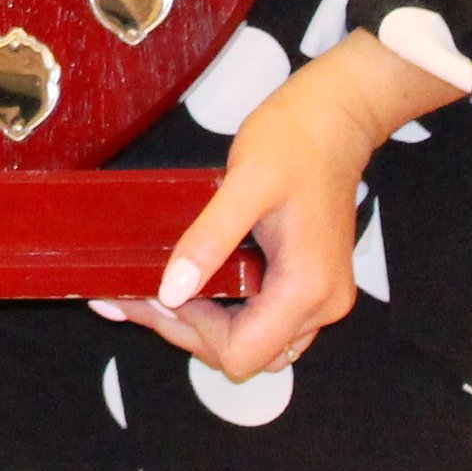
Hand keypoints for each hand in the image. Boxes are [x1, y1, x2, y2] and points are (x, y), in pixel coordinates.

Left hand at [92, 31, 463, 380]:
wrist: (336, 116)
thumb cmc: (294, 139)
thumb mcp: (244, 182)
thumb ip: (209, 240)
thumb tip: (171, 292)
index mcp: (308, 287)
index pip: (240, 352)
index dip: (188, 332)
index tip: (149, 296)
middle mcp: (322, 304)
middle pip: (245, 354)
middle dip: (186, 330)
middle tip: (136, 294)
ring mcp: (320, 296)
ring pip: (254, 342)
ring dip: (202, 325)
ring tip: (154, 292)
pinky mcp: (311, 281)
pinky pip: (264, 317)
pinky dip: (223, 310)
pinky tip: (188, 283)